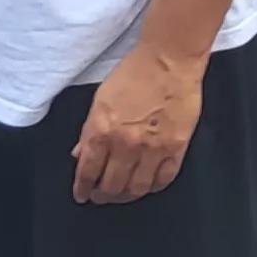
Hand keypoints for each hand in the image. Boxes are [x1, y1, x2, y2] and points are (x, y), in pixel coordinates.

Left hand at [74, 46, 207, 204]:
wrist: (169, 59)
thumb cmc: (134, 73)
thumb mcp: (101, 99)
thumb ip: (89, 131)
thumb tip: (81, 155)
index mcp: (102, 131)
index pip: (88, 172)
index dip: (83, 188)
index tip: (82, 195)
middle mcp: (125, 145)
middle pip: (111, 186)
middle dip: (103, 196)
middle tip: (101, 197)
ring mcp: (153, 149)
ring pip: (136, 188)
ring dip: (126, 196)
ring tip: (122, 195)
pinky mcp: (176, 147)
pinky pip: (163, 179)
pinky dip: (153, 187)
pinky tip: (147, 186)